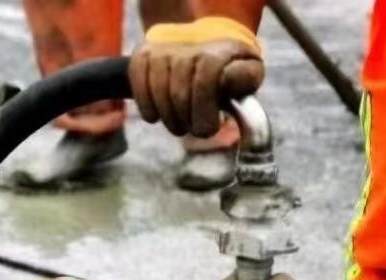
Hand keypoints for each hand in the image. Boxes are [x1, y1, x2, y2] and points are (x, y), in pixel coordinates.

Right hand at [129, 17, 263, 138]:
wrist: (205, 44)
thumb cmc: (227, 69)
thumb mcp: (247, 72)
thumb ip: (245, 78)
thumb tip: (227, 82)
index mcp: (216, 51)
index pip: (206, 80)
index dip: (205, 112)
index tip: (209, 129)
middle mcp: (188, 46)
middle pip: (179, 93)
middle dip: (186, 121)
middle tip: (192, 128)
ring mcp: (163, 49)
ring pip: (158, 91)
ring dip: (168, 118)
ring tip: (178, 124)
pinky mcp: (143, 54)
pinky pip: (138, 84)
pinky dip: (147, 107)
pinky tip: (156, 116)